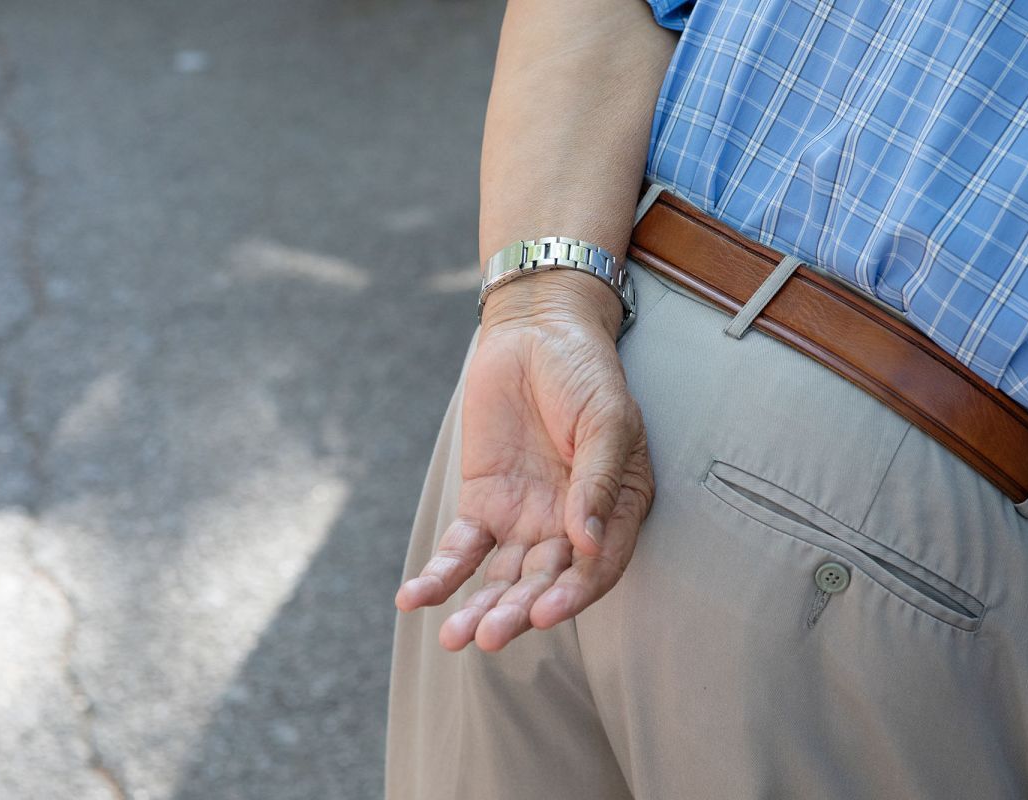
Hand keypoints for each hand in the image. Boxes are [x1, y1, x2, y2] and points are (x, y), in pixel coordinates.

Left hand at [395, 270, 654, 650]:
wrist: (535, 333)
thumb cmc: (585, 373)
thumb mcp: (606, 419)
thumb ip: (597, 479)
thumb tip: (587, 542)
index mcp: (614, 509)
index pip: (598, 568)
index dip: (574, 595)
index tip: (545, 613)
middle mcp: (571, 527)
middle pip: (544, 583)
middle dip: (517, 613)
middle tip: (488, 637)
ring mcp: (525, 520)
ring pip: (501, 578)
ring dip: (478, 608)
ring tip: (453, 637)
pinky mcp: (483, 506)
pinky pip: (461, 551)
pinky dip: (439, 576)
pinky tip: (414, 599)